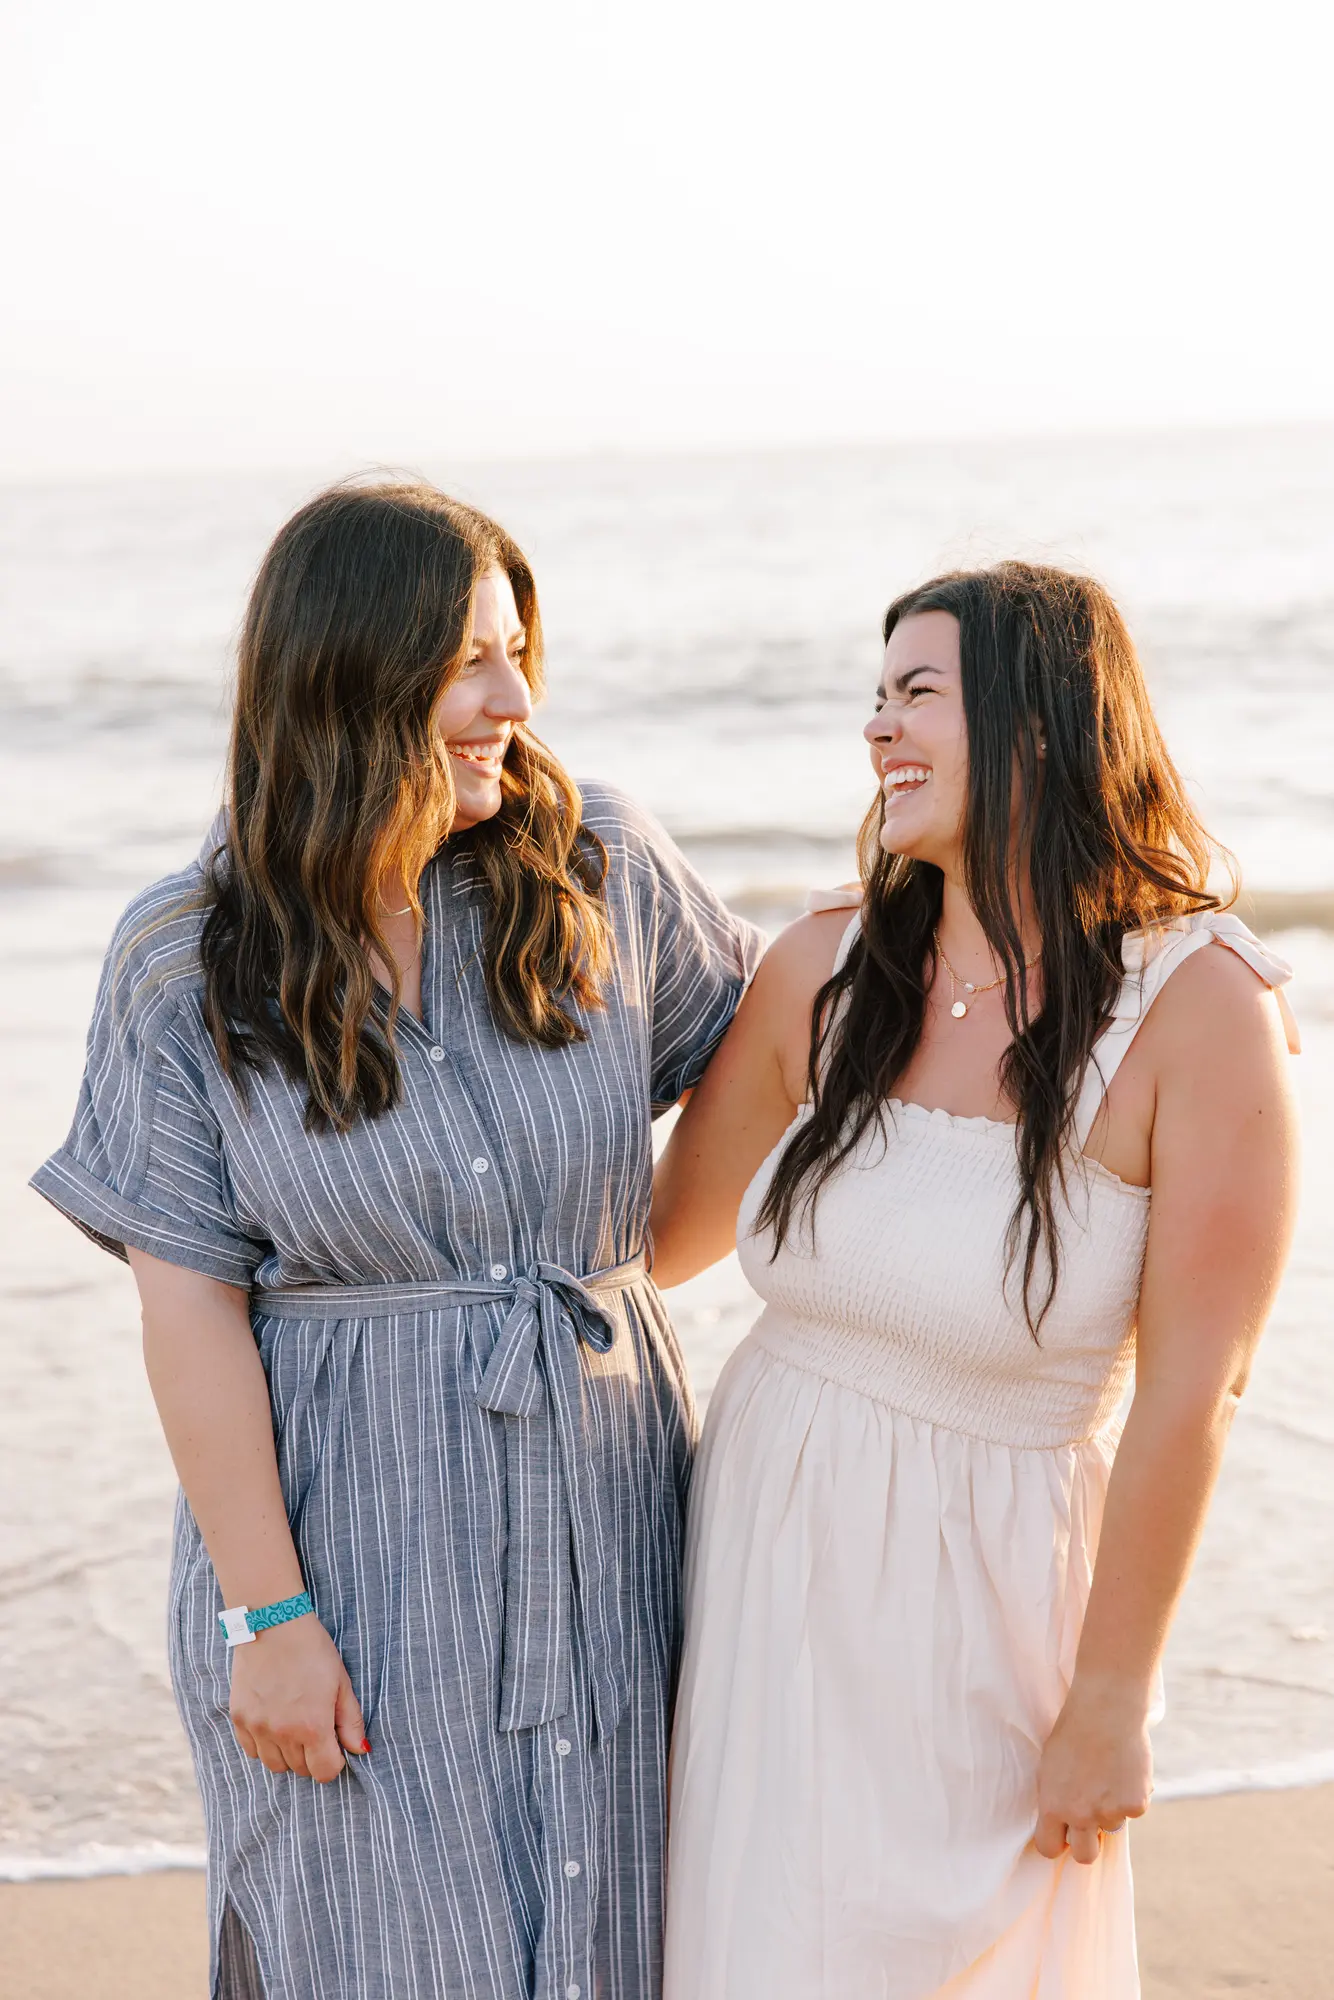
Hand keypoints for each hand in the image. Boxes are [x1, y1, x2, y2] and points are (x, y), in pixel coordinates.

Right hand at [229, 1615, 368, 1782]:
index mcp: (312, 1726)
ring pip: (275, 1765)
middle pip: (300, 1770)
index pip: (324, 1772)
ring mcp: (257, 1727)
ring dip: (288, 1754)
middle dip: (313, 1756)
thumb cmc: (312, 1649)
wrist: (273, 1623)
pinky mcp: (239, 1718)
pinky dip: (264, 1745)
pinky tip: (274, 1722)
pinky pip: (251, 1750)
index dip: (334, 1762)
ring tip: (294, 1726)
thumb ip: (350, 1721)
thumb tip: (359, 1750)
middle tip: (316, 1729)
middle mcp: (282, 1733)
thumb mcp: (341, 1682)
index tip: (334, 1746)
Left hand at [1034, 1679, 1152, 1864]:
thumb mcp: (1050, 1767)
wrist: (1106, 1708)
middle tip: (1091, 1818)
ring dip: (1111, 1808)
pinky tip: (1125, 1768)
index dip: (1056, 1843)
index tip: (1063, 1834)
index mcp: (1053, 1806)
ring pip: (1112, 1826)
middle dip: (1087, 1842)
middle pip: (1085, 1855)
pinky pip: (1133, 1810)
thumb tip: (1060, 1823)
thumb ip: (1056, 1799)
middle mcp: (1081, 1815)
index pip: (1049, 1848)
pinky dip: (1132, 1795)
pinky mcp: (1136, 1805)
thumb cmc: (1073, 1731)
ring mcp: (1110, 1813)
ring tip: (1108, 1772)